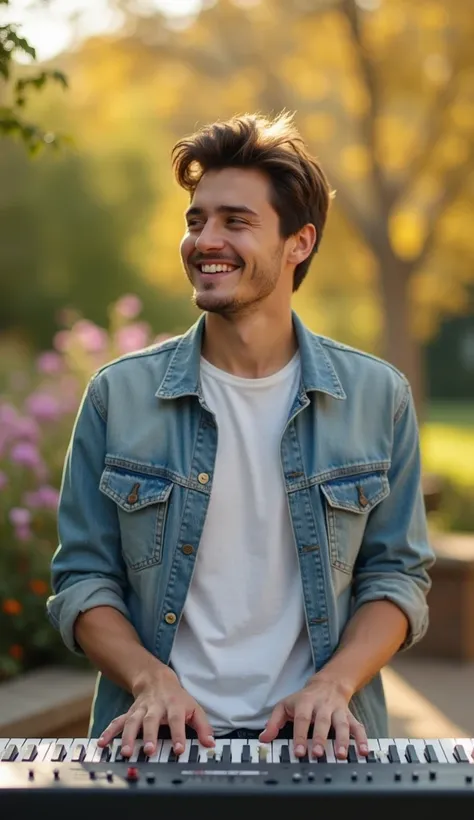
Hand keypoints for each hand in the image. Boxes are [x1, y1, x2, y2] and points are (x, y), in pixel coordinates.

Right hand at [97, 666, 214, 757]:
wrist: (157, 679)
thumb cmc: (177, 699)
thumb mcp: (194, 709)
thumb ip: (203, 727)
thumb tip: (210, 744)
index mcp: (173, 706)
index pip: (177, 721)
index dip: (178, 735)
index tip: (179, 750)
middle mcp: (155, 707)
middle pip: (151, 721)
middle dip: (150, 736)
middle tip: (149, 751)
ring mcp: (140, 710)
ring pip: (132, 722)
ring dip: (128, 736)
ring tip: (126, 752)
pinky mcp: (129, 713)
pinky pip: (118, 722)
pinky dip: (109, 732)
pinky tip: (102, 743)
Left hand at [259, 675, 367, 759]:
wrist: (328, 684)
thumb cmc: (303, 699)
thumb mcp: (285, 706)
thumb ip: (274, 723)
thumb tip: (264, 739)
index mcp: (305, 703)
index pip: (302, 719)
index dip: (300, 736)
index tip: (298, 752)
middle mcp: (323, 706)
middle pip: (323, 722)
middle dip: (320, 738)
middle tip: (318, 754)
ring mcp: (338, 711)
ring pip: (342, 725)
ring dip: (343, 740)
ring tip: (341, 755)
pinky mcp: (350, 716)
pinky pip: (358, 727)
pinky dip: (362, 739)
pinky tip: (364, 751)